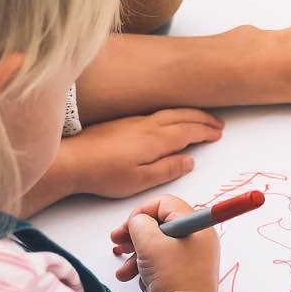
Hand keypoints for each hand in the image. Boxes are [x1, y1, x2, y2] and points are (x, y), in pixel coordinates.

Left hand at [64, 110, 223, 197]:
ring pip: (169, 111)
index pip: (188, 131)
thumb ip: (168, 169)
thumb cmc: (104, 173)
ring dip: (188, 113)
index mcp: (156, 139)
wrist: (72, 160)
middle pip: (182, 116)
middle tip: (217, 124)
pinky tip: (169, 116)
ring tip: (200, 117)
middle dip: (202, 118)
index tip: (218, 133)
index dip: (205, 131)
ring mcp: (134, 120)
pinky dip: (172, 112)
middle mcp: (147, 125)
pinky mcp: (123, 122)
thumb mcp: (140, 180)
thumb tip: (189, 161)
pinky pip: (156, 111)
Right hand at [110, 194, 222, 291]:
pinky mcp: (188, 275)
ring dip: (137, 259)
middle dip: (135, 237)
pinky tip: (143, 284)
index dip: (142, 212)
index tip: (127, 227)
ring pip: (159, 249)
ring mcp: (194, 258)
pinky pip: (164, 266)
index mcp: (196, 225)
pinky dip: (149, 272)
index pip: (165, 204)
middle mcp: (199, 239)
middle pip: (161, 227)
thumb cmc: (172, 275)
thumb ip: (139, 223)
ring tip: (123, 274)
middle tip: (116, 244)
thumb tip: (138, 221)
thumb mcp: (149, 242)